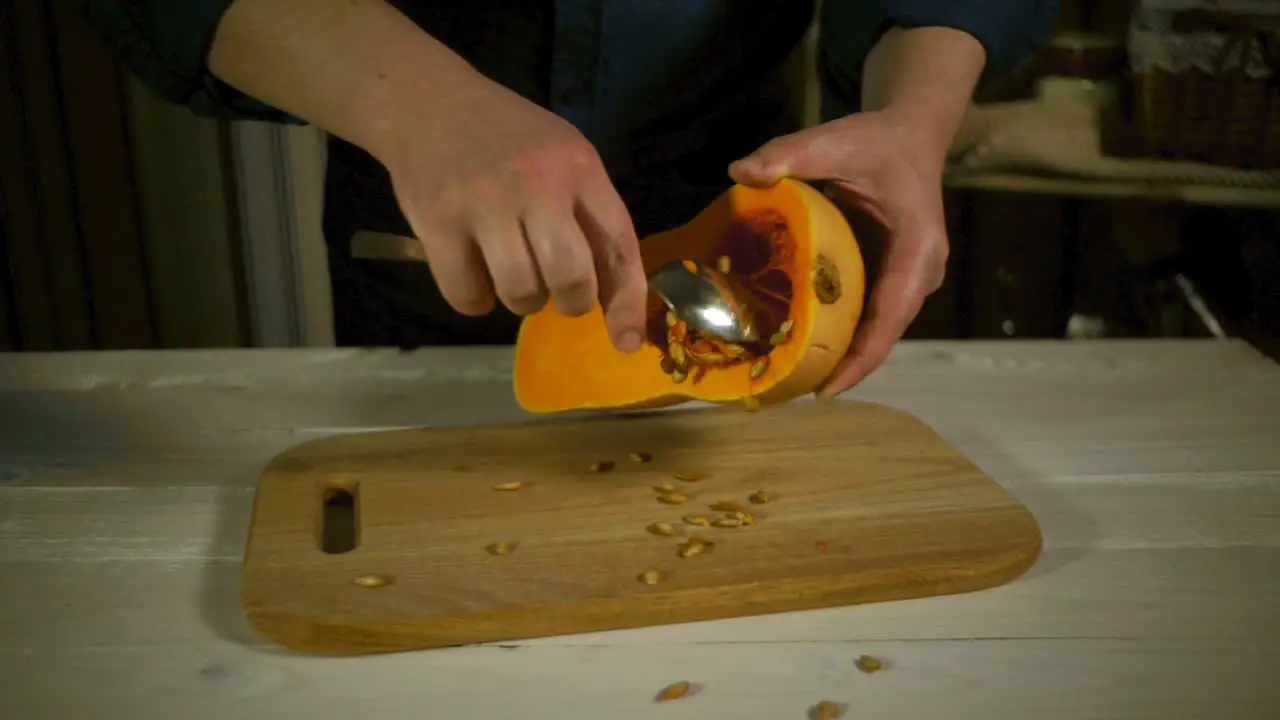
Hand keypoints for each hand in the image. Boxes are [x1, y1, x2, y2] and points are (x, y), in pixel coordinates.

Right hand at [380, 77, 646, 352]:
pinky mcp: (438, 222)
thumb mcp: (564, 158)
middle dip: (570, 302)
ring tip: (511, 274)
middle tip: (555, 292)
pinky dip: (473, 299)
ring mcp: (485, 203)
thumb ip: (590, 216)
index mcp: (579, 169)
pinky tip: (472, 271)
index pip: (618, 244)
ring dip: (521, 300)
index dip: (627, 302)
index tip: (627, 342)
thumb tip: (614, 298)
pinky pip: (467, 295)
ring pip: (520, 292)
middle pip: (571, 277)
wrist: (428, 104)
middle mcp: (537, 184)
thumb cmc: (507, 140)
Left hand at [728, 109, 949, 398]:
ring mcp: (910, 279)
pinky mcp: (894, 279)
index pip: (891, 316)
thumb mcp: (834, 140)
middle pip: (883, 334)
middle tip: (791, 391)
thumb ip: (788, 154)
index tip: (826, 390)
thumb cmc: (877, 140)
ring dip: (840, 353)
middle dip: (843, 366)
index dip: (861, 359)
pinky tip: (802, 343)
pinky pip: (868, 313)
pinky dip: (839, 330)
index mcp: (917, 249)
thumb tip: (739, 171)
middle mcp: (922, 273)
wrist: (911, 134)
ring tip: (791, 378)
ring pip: (876, 328)